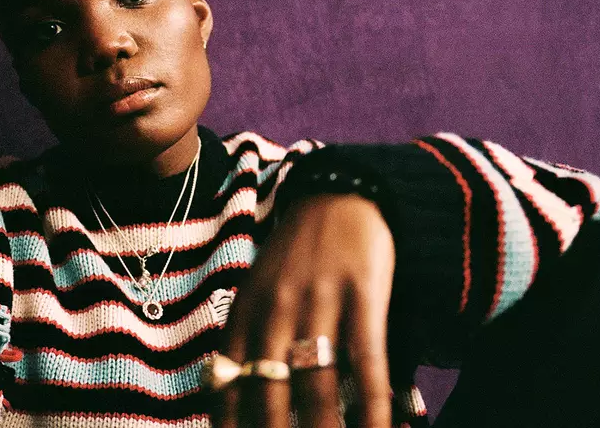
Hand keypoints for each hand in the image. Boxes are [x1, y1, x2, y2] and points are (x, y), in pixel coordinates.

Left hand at [214, 194, 395, 427]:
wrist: (339, 195)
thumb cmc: (294, 259)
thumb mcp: (257, 294)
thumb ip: (245, 345)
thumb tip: (232, 405)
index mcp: (244, 314)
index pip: (226, 383)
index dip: (229, 425)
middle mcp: (276, 310)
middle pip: (267, 392)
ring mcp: (319, 301)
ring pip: (317, 384)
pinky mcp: (363, 295)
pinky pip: (368, 361)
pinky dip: (373, 404)